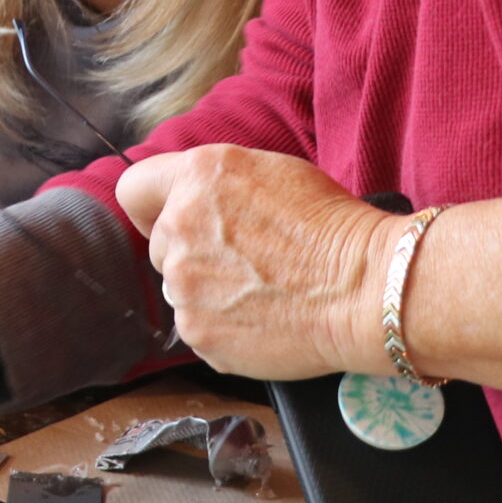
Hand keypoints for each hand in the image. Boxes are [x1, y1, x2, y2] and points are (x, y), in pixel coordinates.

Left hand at [116, 145, 396, 380]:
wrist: (367, 289)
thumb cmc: (334, 228)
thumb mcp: (272, 172)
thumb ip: (215, 184)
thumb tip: (187, 201)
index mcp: (198, 177)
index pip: (134, 189)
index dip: (152, 206)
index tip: (170, 219)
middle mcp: (178, 225)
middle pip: (159, 243)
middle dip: (191, 251)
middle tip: (245, 260)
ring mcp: (183, 283)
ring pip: (179, 287)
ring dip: (207, 290)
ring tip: (262, 291)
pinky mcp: (195, 330)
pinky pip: (197, 326)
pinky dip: (222, 326)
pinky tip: (263, 317)